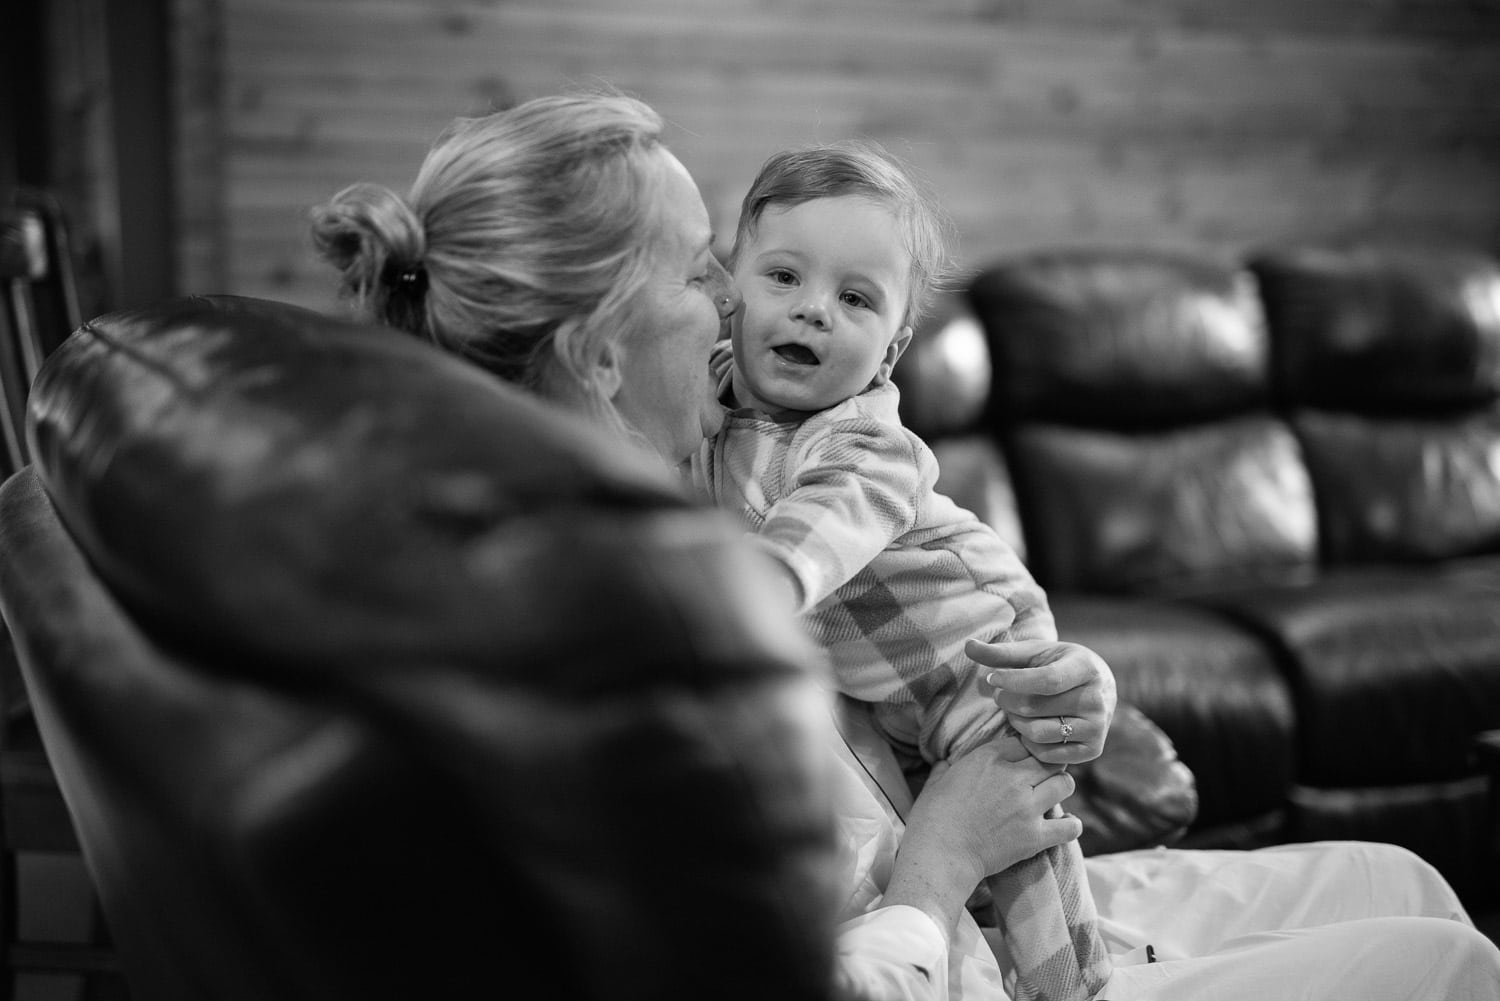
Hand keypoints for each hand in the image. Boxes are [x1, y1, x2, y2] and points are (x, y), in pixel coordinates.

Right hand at [882, 738, 1079, 935]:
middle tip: (1042, 777)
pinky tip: (1065, 825)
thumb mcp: (935, 782)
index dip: (1025, 750)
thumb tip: (947, 762)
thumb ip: (947, 767)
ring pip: (1065, 783)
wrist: (939, 855)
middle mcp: (1013, 777)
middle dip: (1048, 766)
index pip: (1023, 742)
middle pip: (1049, 759)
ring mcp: (1027, 807)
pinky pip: (1070, 826)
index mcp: (988, 758)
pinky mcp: (1035, 836)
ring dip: (1060, 788)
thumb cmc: (931, 818)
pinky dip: (1071, 825)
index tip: (1022, 760)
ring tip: (1052, 796)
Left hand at [971, 638, 1115, 764]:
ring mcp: (1098, 727)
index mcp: (1086, 668)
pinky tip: (1029, 728)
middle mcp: (1097, 699)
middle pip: (1036, 708)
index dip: (1013, 681)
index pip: (1047, 680)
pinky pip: (1047, 754)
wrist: (1097, 688)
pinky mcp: (1093, 750)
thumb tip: (968, 645)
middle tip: (1001, 695)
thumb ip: (1001, 652)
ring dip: (1016, 723)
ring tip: (1014, 711)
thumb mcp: (1034, 653)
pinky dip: (1029, 743)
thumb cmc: (1057, 665)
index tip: (991, 678)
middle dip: (1007, 701)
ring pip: (1039, 733)